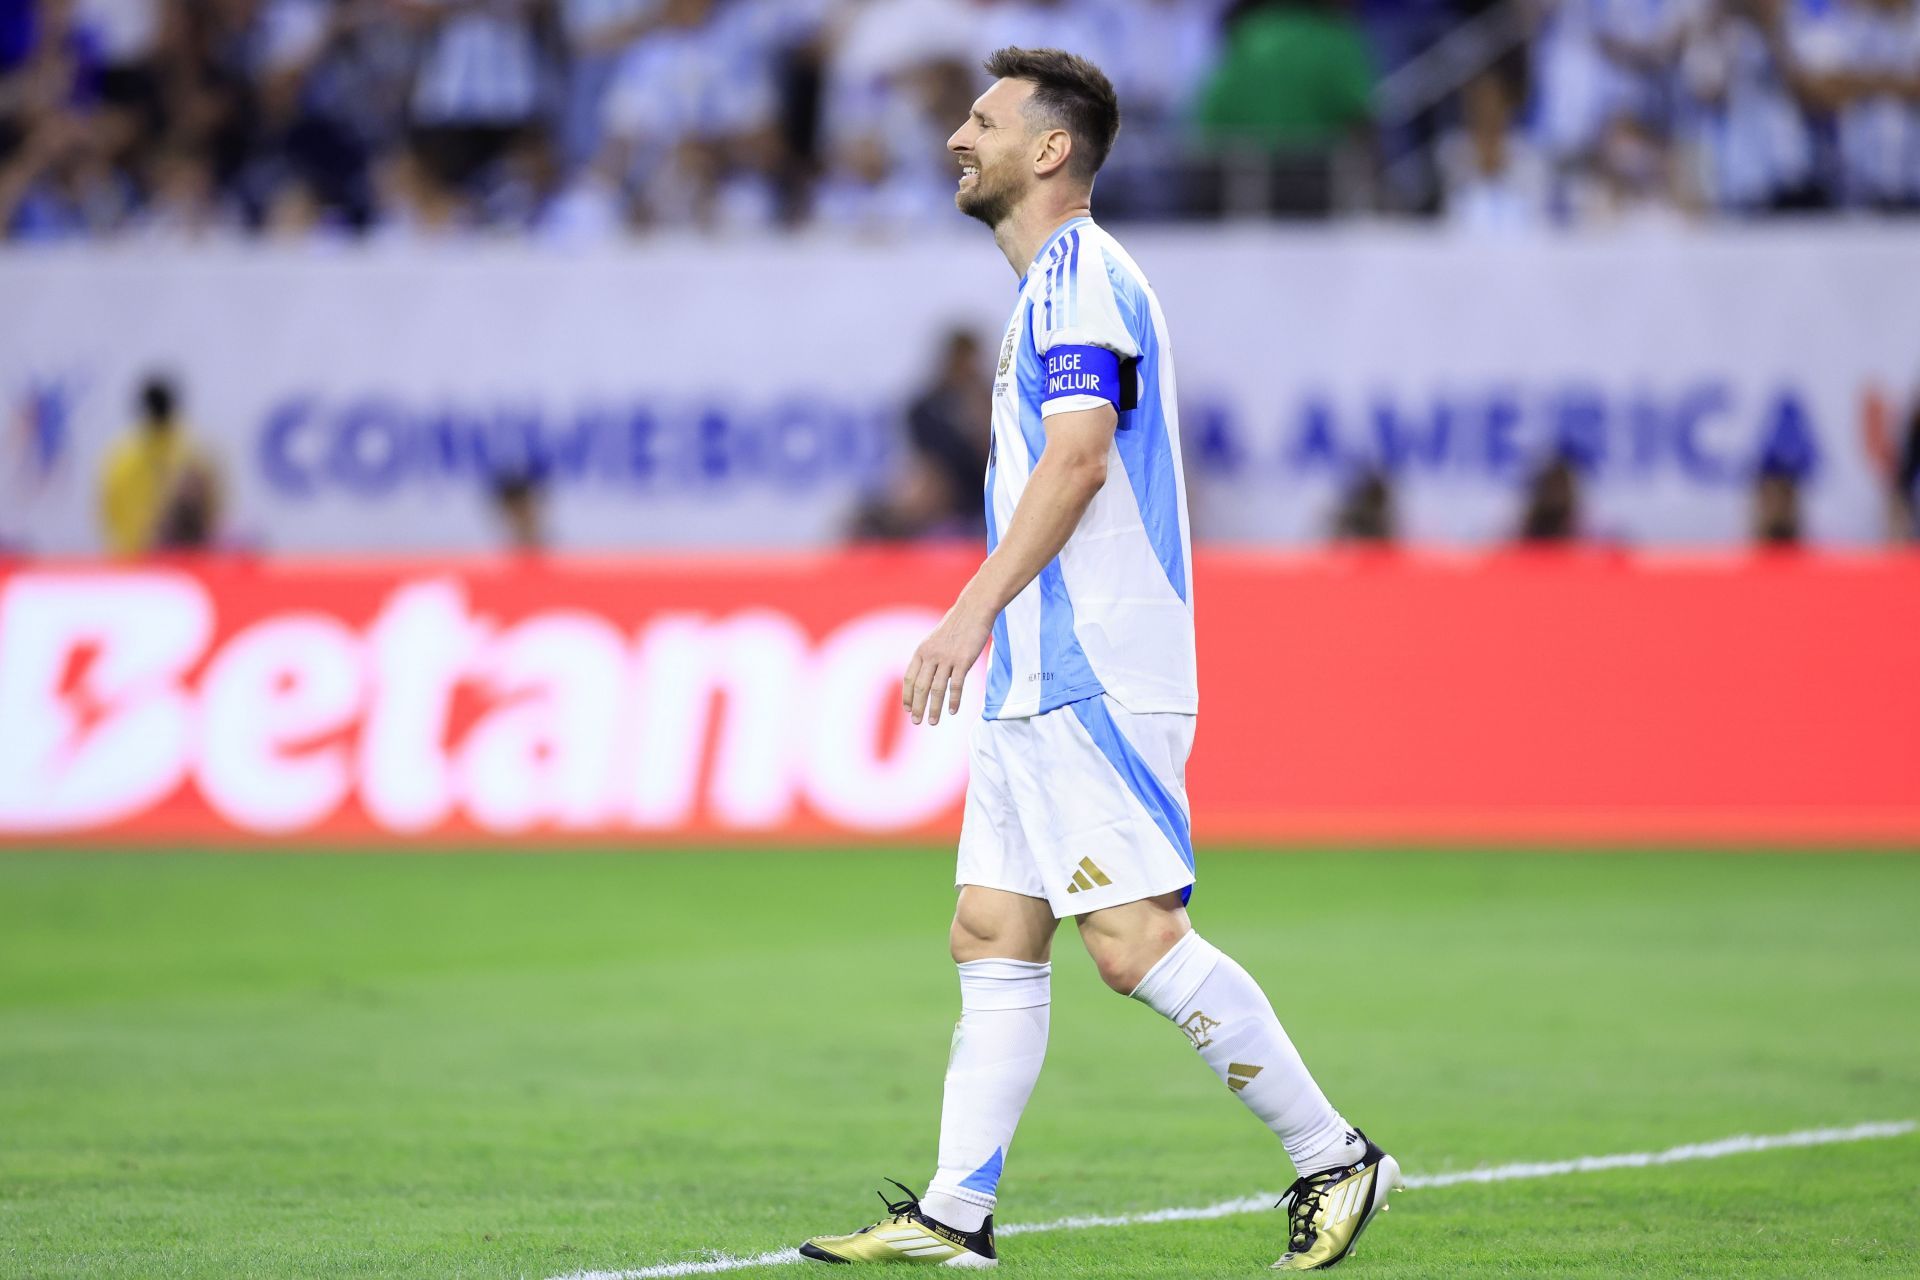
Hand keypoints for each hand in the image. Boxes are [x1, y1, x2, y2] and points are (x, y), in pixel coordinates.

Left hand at [902, 603, 992, 725]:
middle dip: (917, 707)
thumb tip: (926, 675)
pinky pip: (956, 685)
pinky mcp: (963, 661)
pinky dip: (954, 700)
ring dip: (934, 708)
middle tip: (916, 722)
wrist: (973, 610)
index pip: (909, 679)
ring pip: (937, 690)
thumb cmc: (956, 624)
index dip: (907, 696)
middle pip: (921, 687)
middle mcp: (931, 656)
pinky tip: (953, 711)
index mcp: (921, 651)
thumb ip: (929, 656)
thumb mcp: (935, 639)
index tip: (908, 709)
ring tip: (933, 722)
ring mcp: (947, 659)